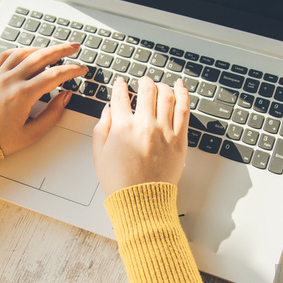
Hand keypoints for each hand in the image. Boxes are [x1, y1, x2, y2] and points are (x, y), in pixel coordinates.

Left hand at [0, 43, 87, 154]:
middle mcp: (10, 81)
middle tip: (74, 47)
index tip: (81, 69)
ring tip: (54, 49)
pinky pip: (5, 56)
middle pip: (41, 57)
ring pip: (23, 53)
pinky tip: (27, 52)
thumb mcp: (31, 133)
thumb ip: (52, 114)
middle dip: (62, 50)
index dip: (72, 70)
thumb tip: (65, 97)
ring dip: (41, 48)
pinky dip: (20, 51)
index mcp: (22, 95)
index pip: (54, 76)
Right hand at [92, 76, 189, 195]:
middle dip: (143, 82)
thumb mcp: (99, 155)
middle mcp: (144, 124)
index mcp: (122, 127)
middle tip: (143, 81)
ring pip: (166, 96)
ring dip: (162, 86)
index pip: (120, 96)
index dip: (120, 86)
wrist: (141, 201)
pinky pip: (183, 109)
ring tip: (160, 86)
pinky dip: (183, 94)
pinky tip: (181, 86)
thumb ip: (102, 128)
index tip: (121, 83)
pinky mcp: (179, 139)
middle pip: (146, 90)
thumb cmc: (120, 182)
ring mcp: (164, 130)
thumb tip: (108, 110)